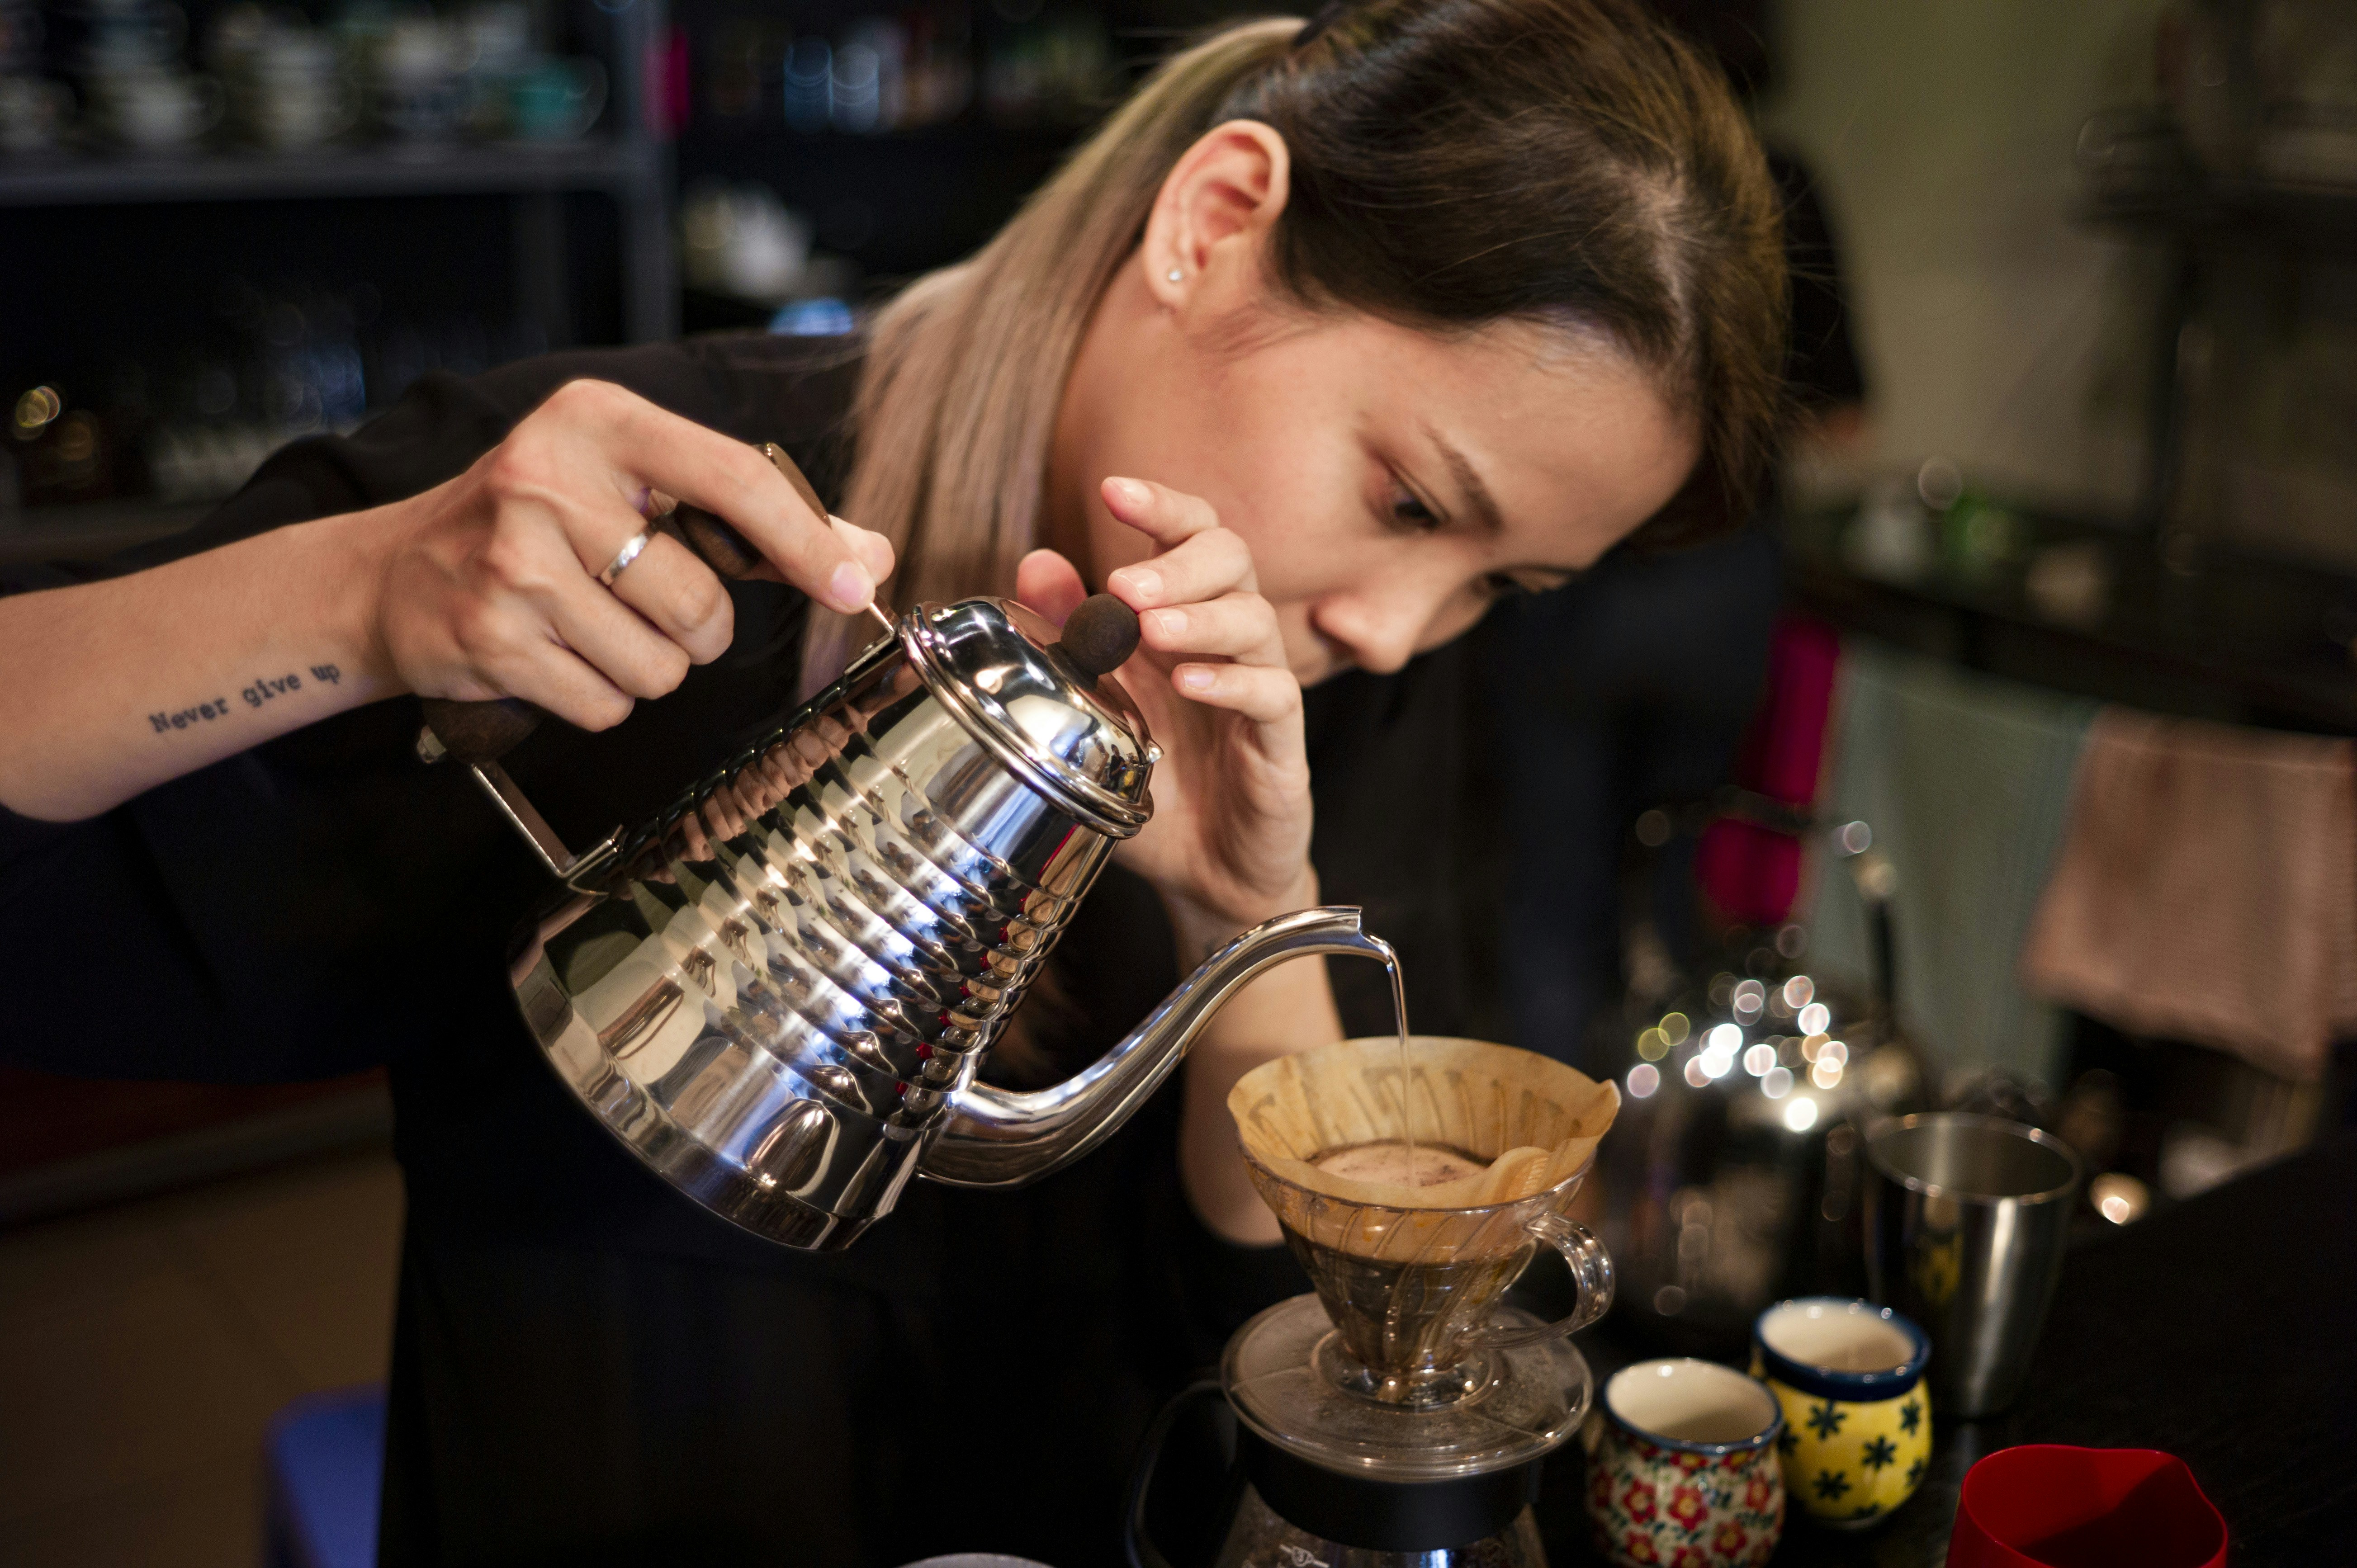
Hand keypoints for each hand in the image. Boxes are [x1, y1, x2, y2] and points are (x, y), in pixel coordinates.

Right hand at [368, 379, 894, 729]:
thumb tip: (869, 557)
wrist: (393, 575)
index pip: (736, 480)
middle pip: (702, 603)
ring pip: (660, 666)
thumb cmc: (535, 527)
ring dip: (642, 666)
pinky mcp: (490, 637)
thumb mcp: (635, 489)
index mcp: (600, 421)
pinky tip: (552, 655)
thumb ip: (755, 520)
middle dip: (692, 628)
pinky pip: (607, 705)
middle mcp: (550, 478)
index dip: (807, 543)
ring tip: (585, 625)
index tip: (855, 586)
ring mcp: (514, 561)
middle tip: (636, 600)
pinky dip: (596, 697)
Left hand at [1016, 477, 1312, 955]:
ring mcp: (1259, 686)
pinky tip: (1190, 684)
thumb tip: (1036, 562)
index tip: (1113, 492)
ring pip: (1254, 619)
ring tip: (1153, 633)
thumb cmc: (1155, 785)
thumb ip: (1071, 636)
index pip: (1188, 537)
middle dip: (1179, 561)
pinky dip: (1230, 682)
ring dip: (1200, 617)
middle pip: (1232, 557)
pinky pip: (1273, 693)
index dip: (1159, 507)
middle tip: (1127, 587)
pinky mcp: (1280, 741)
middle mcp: (1225, 641)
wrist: (1204, 873)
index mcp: (1181, 618)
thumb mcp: (1095, 708)